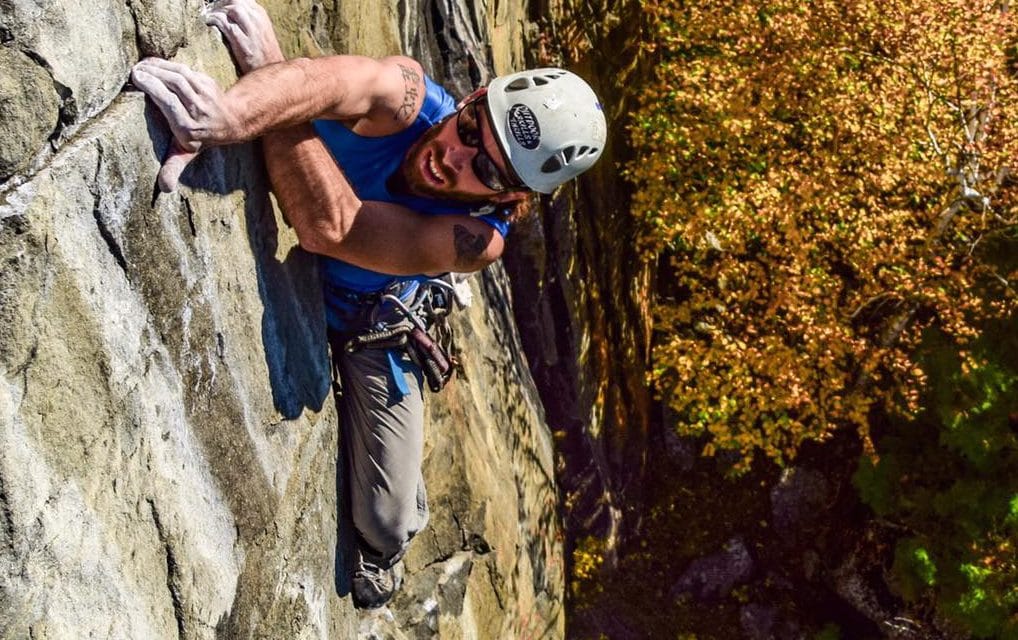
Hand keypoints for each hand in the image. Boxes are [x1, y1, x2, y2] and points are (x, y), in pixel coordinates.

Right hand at [131, 58, 238, 190]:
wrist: (230, 121)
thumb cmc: (200, 138)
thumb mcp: (186, 153)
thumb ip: (173, 166)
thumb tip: (165, 188)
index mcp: (189, 128)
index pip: (170, 103)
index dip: (153, 88)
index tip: (136, 78)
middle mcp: (198, 111)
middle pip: (174, 85)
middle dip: (153, 75)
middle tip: (134, 71)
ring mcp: (204, 95)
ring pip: (180, 75)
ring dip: (159, 67)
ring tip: (141, 66)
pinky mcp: (207, 82)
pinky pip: (186, 69)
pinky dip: (167, 64)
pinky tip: (153, 64)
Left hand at [204, 0, 284, 73]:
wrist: (271, 72)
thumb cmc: (264, 54)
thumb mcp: (261, 31)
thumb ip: (249, 20)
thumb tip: (233, 12)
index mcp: (260, 14)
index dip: (228, 0)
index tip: (220, 4)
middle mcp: (256, 19)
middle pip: (235, 0)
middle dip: (221, 3)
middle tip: (212, 8)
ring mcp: (250, 29)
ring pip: (230, 8)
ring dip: (217, 10)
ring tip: (210, 15)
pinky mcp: (241, 40)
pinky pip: (224, 22)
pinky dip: (214, 19)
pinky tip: (209, 22)